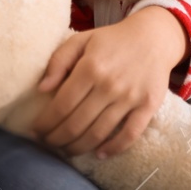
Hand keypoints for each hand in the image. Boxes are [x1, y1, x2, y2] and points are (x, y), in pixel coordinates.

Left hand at [32, 6, 188, 157]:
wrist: (154, 36)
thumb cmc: (113, 40)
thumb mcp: (82, 40)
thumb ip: (58, 61)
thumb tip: (41, 89)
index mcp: (90, 67)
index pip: (61, 106)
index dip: (45, 123)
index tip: (36, 131)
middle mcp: (109, 84)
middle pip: (76, 124)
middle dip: (57, 139)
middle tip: (48, 143)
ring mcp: (130, 97)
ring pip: (98, 133)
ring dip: (78, 147)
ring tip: (66, 150)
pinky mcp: (148, 106)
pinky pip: (129, 134)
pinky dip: (113, 149)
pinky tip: (99, 154)